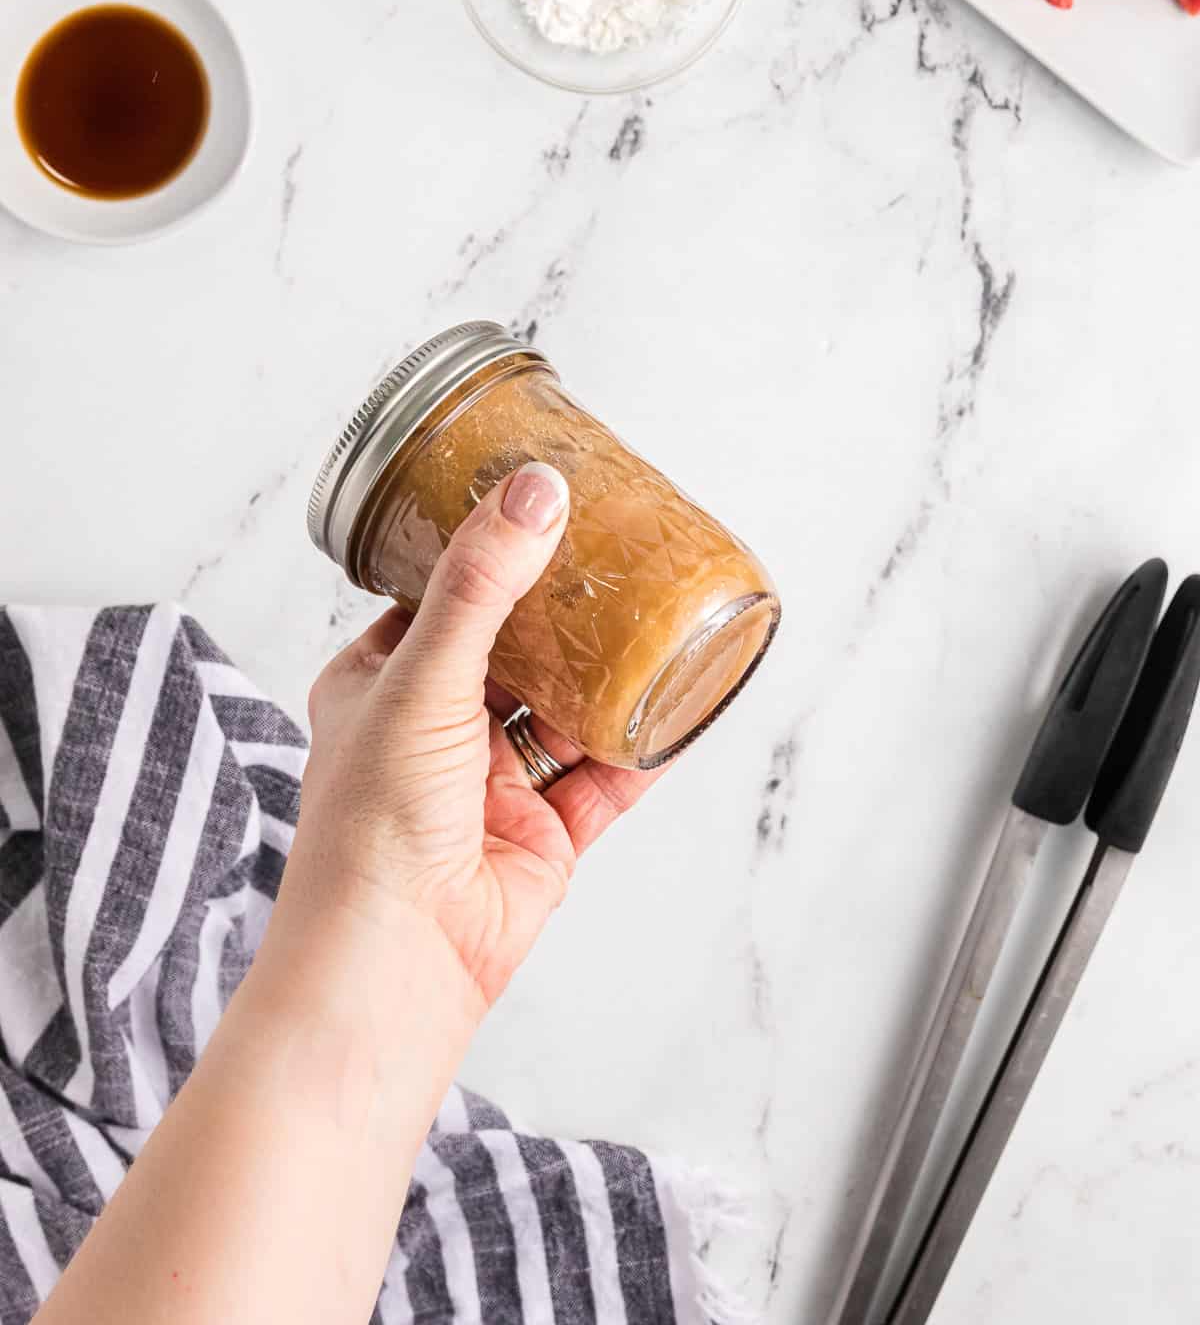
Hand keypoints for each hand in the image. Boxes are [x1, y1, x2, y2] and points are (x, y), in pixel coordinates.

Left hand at [289, 464, 662, 1008]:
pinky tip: (683, 698)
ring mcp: (492, 784)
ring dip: (608, 671)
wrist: (395, 963)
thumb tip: (536, 490)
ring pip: (565, 710)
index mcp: (380, 684)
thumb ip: (481, 584)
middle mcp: (435, 730)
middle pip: (514, 650)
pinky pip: (606, 776)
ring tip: (659, 609)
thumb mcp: (421, 676)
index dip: (490, 554)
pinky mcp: (544, 834)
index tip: (544, 507)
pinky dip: (644, 741)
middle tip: (618, 551)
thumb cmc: (373, 822)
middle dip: (563, 611)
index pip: (440, 598)